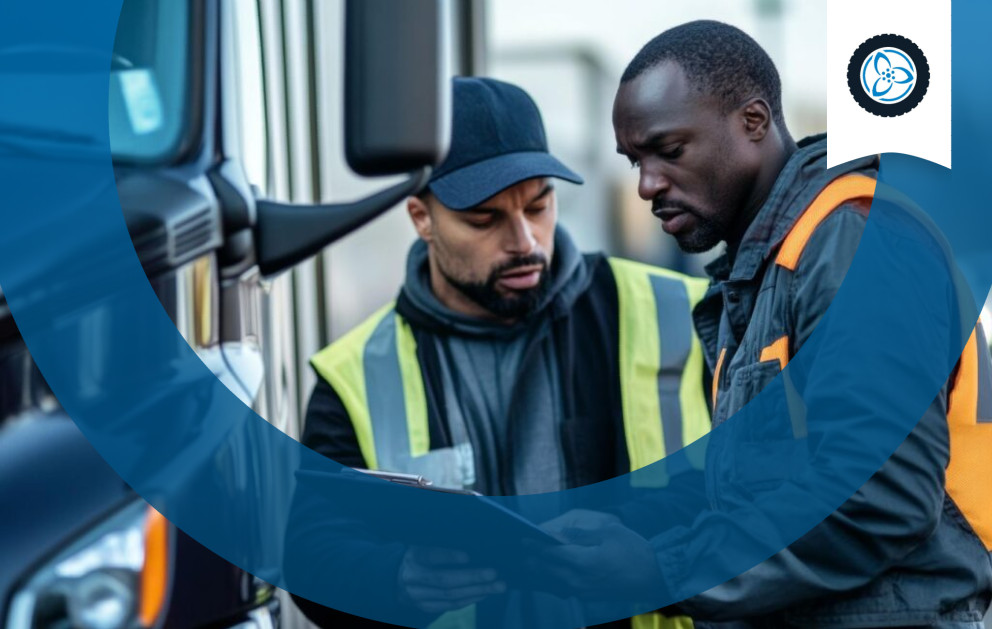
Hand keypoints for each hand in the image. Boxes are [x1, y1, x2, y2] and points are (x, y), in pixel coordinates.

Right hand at [398, 546, 505, 614]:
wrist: (396, 579)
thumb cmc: (420, 556)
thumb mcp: (423, 544)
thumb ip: (441, 544)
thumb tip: (472, 543)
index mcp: (413, 557)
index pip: (430, 556)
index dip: (448, 556)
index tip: (468, 556)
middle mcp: (413, 578)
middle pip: (445, 580)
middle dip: (472, 577)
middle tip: (493, 573)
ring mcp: (418, 596)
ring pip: (451, 596)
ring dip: (477, 591)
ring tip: (497, 586)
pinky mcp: (426, 607)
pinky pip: (450, 606)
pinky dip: (470, 600)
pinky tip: (484, 593)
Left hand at [526, 509, 663, 600]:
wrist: (655, 576)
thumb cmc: (634, 550)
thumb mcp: (608, 532)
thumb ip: (579, 534)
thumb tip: (557, 534)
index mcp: (584, 562)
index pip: (552, 554)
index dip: (535, 546)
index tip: (523, 539)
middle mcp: (580, 580)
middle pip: (548, 570)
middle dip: (533, 560)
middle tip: (519, 550)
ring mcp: (584, 591)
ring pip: (554, 581)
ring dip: (541, 571)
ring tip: (528, 561)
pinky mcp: (589, 596)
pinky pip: (564, 587)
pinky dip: (553, 579)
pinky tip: (549, 572)